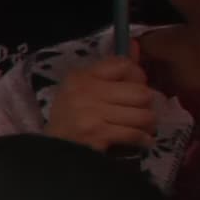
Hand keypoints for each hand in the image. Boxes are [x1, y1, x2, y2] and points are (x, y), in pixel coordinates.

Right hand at [44, 56, 160, 153]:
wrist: (52, 154)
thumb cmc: (70, 120)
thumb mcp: (84, 90)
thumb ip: (113, 69)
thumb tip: (136, 45)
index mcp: (81, 76)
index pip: (124, 65)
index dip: (137, 78)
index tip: (134, 90)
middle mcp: (84, 91)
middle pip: (140, 92)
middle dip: (146, 105)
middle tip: (140, 113)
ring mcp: (91, 113)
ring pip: (143, 114)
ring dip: (147, 125)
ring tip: (141, 128)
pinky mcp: (97, 134)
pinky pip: (134, 133)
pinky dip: (143, 139)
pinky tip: (140, 141)